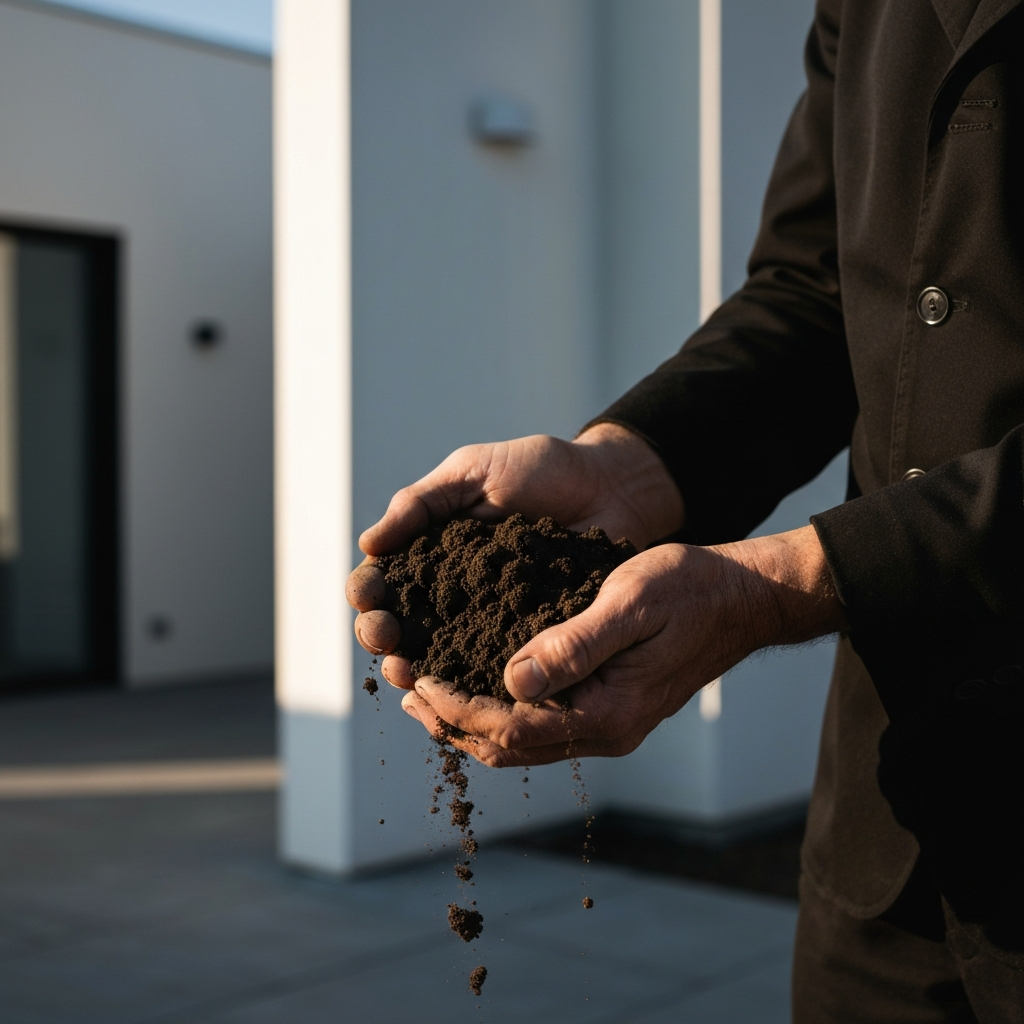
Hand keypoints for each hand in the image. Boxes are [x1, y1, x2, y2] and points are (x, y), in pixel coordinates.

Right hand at [350, 424, 684, 680]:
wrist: (611, 487)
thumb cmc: (542, 469)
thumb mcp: (474, 471)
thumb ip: (422, 501)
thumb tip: (368, 544)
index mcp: (430, 548)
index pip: (384, 577)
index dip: (368, 593)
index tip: (368, 600)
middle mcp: (451, 589)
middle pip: (401, 623)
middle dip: (383, 635)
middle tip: (387, 642)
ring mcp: (487, 617)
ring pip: (438, 652)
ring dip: (416, 667)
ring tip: (409, 673)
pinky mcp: (525, 636)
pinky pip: (492, 663)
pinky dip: (471, 678)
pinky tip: (460, 687)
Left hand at [400, 526, 847, 766]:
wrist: (740, 599)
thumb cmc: (688, 589)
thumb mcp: (629, 604)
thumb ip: (574, 646)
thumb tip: (511, 680)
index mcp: (608, 713)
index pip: (512, 729)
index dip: (457, 708)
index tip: (417, 676)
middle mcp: (605, 732)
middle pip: (509, 747)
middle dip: (450, 721)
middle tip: (403, 687)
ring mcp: (608, 725)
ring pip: (522, 742)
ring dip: (469, 720)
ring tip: (423, 691)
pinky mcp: (608, 708)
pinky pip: (541, 725)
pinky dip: (499, 710)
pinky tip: (476, 683)